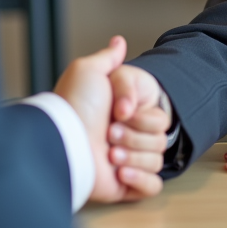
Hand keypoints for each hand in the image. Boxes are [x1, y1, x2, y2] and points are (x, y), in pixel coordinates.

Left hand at [53, 36, 164, 202]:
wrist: (65, 141)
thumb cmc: (76, 107)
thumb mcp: (90, 71)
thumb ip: (109, 59)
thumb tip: (119, 41)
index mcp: (127, 115)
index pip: (160, 118)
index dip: (143, 115)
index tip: (120, 111)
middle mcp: (128, 137)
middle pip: (161, 138)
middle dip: (135, 135)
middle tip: (110, 132)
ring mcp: (127, 162)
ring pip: (157, 160)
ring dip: (133, 155)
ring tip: (109, 154)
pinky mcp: (125, 186)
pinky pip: (152, 185)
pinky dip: (140, 179)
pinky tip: (120, 172)